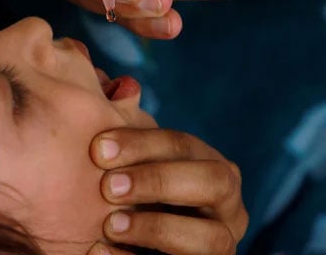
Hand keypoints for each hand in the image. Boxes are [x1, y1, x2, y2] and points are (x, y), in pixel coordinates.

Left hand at [87, 128, 247, 254]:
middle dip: (159, 181)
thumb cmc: (131, 195)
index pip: (184, 146)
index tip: (98, 148)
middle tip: (108, 186)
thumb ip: (125, 125)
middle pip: (214, 182)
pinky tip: (98, 251)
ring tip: (109, 224)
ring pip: (212, 238)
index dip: (143, 144)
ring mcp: (221, 243)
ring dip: (157, 228)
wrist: (138, 243)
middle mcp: (227, 205)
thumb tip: (120, 87)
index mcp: (211, 166)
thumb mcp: (129, 162)